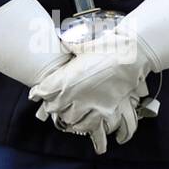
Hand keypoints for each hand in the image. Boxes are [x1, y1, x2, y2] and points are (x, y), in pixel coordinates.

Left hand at [28, 21, 157, 148]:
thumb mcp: (84, 44)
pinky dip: (83, 126)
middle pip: (54, 108)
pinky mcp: (104, 110)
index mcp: (66, 78)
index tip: (36, 94)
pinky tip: (82, 124)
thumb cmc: (108, 46)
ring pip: (70, 119)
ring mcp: (89, 104)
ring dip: (67, 117)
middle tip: (54, 103)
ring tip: (67, 114)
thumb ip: (71, 45)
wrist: (132, 55)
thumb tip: (65, 41)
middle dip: (53, 106)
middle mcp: (74, 94)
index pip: (43, 91)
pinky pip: (89, 125)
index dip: (39, 93)